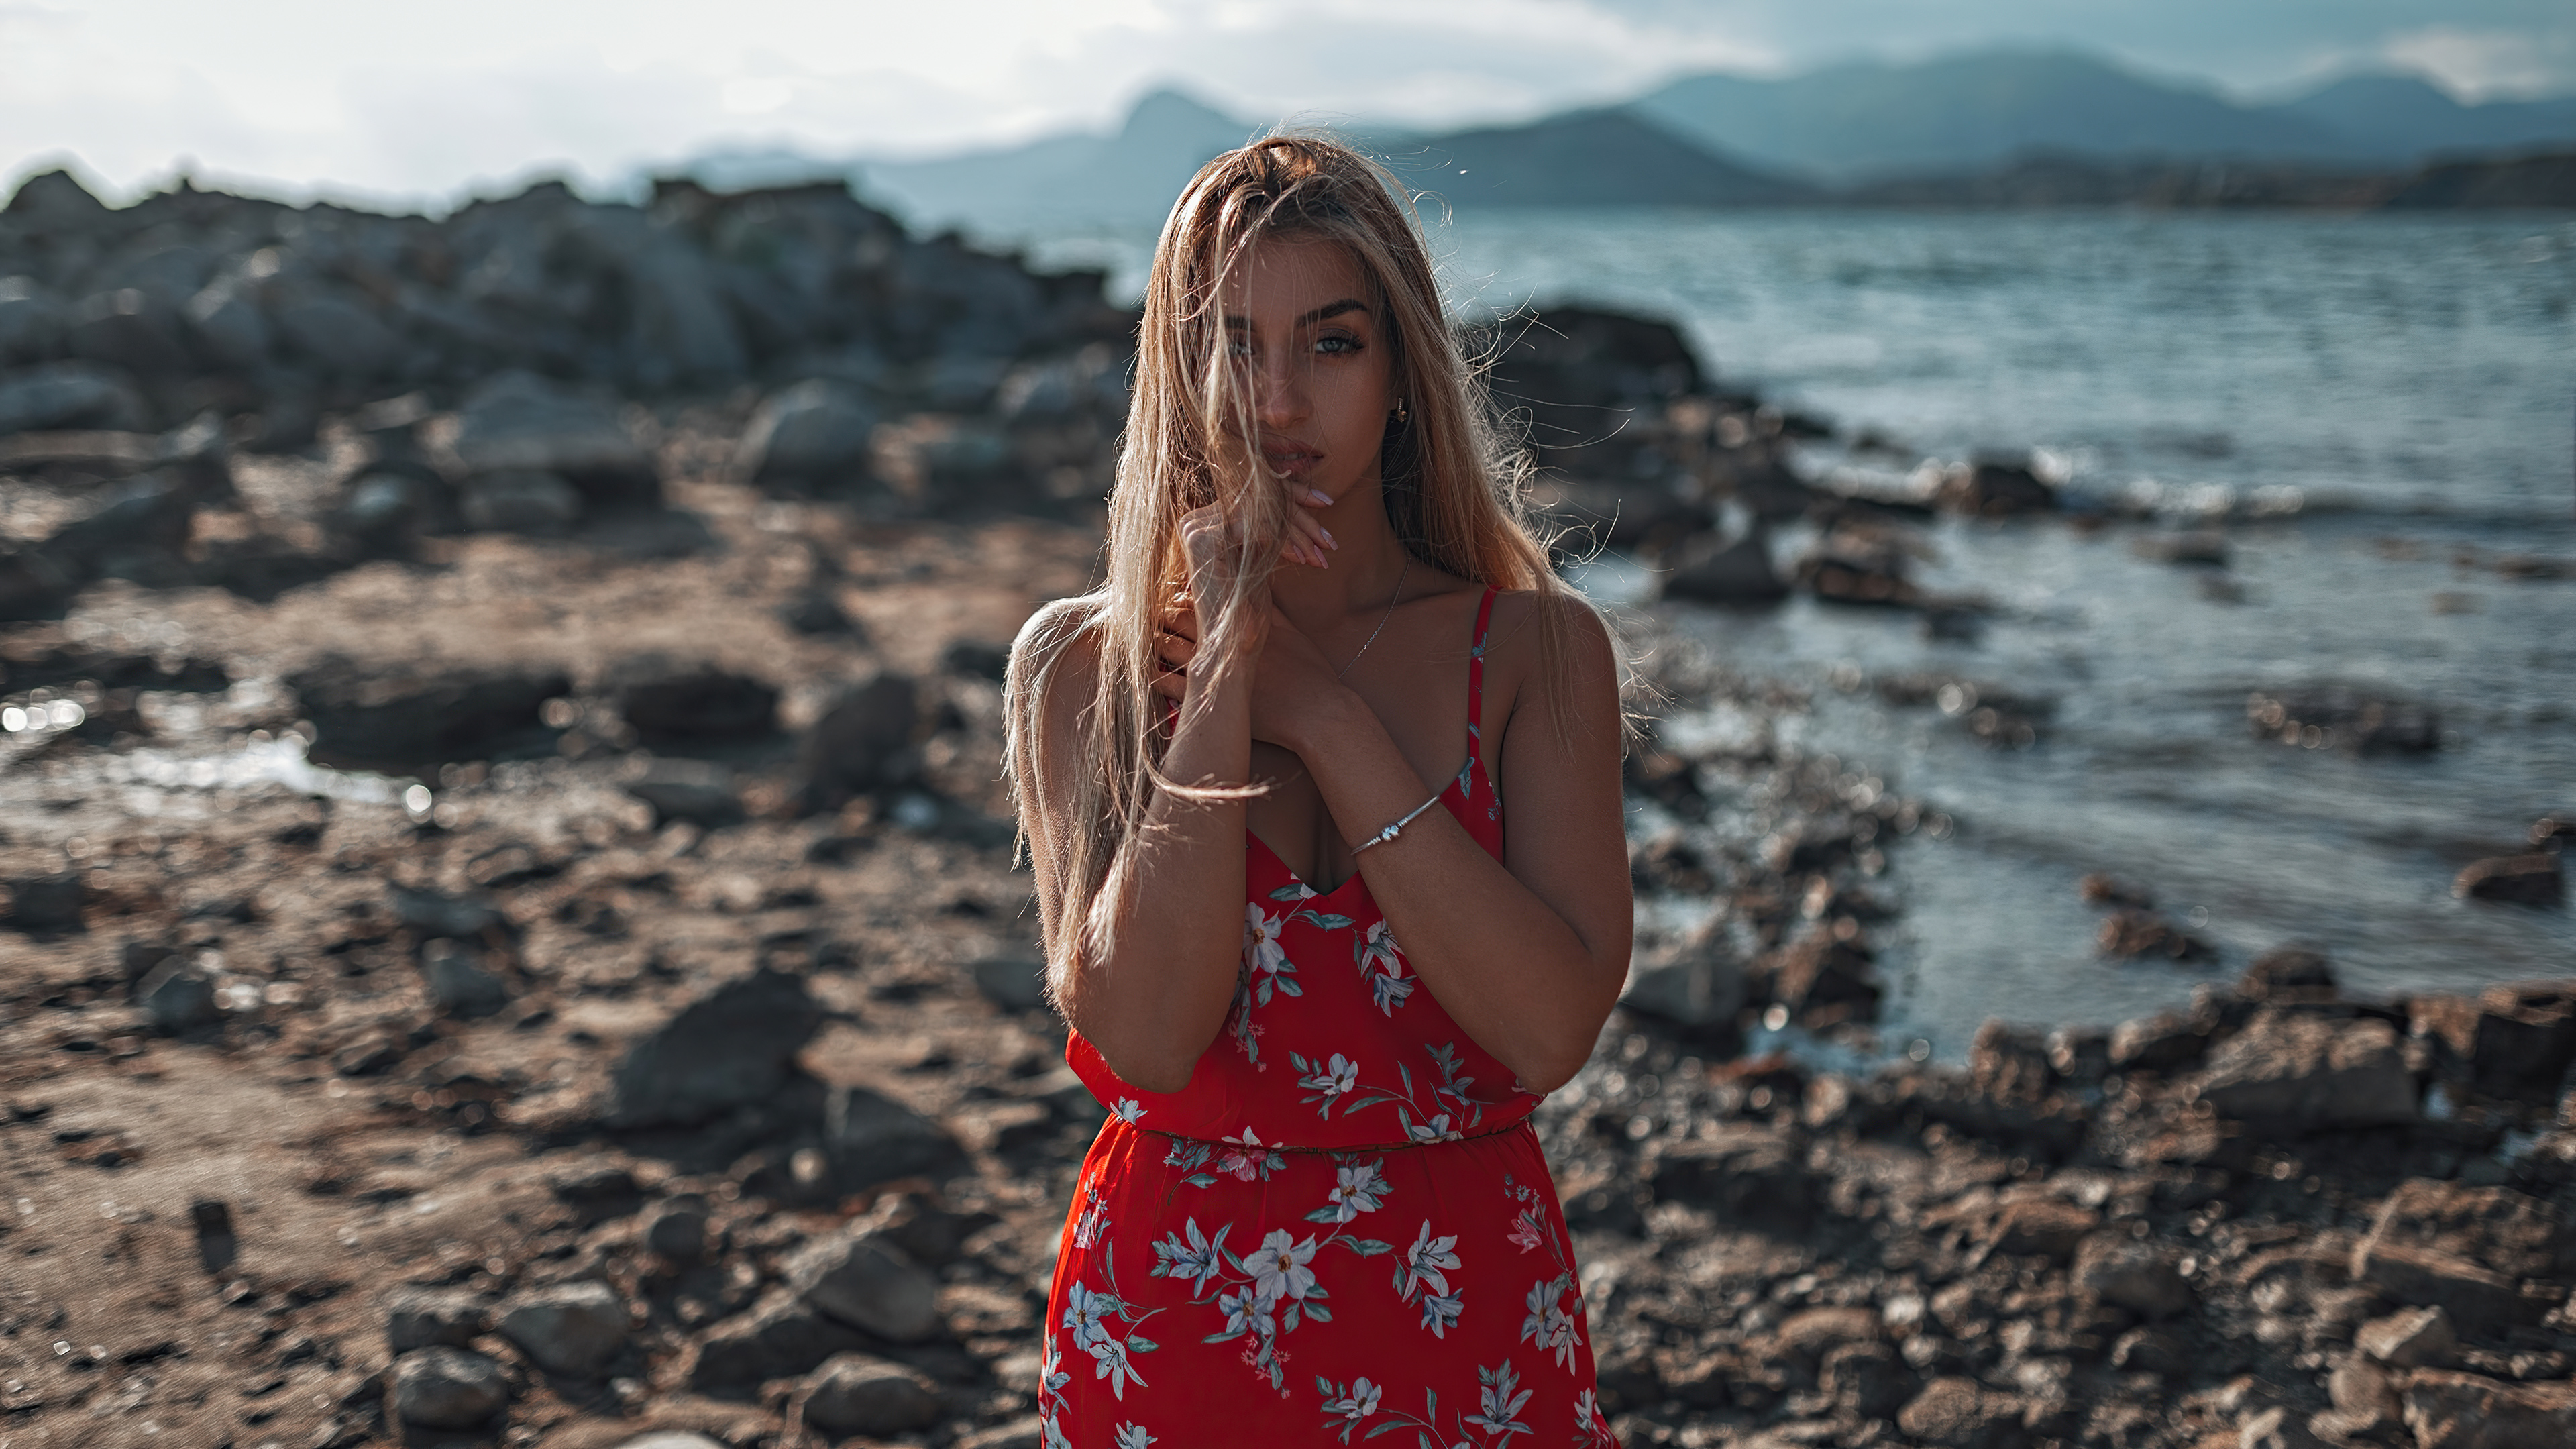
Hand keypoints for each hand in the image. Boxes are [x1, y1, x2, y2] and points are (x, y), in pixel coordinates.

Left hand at [1152, 595, 1344, 753]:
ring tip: (1148, 636)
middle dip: (1161, 612)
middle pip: (1176, 617)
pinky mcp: (1207, 699)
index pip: (1198, 598)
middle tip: (1151, 609)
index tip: (1173, 591)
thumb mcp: (1287, 630)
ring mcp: (1210, 670)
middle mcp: (1220, 642)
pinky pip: (1169, 685)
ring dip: (1155, 639)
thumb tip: (1255, 584)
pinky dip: (1156, 677)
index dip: (1181, 593)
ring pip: (1167, 647)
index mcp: (1236, 622)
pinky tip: (1150, 673)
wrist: (1315, 711)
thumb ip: (1267, 606)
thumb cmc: (1307, 670)